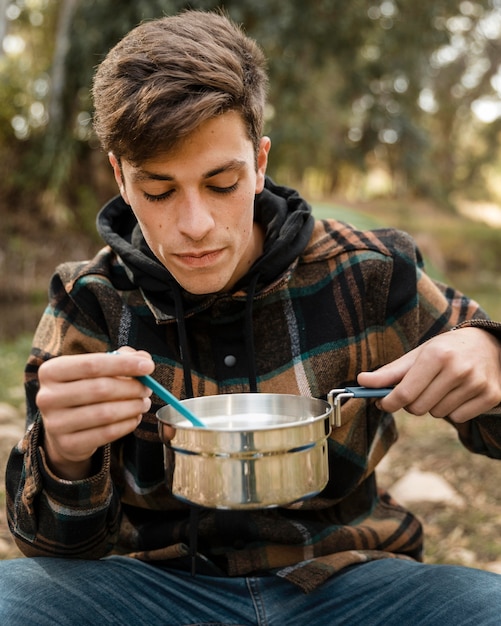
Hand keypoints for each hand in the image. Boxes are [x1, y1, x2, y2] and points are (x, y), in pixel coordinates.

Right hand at [36, 348, 153, 479]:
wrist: (64, 427)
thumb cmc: (84, 389)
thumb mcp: (96, 369)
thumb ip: (120, 358)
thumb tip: (144, 359)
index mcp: (51, 371)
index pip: (92, 364)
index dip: (124, 364)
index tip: (149, 366)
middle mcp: (47, 397)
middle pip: (101, 389)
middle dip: (132, 388)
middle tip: (147, 388)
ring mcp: (55, 423)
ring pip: (106, 413)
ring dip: (133, 407)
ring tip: (144, 403)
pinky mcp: (68, 444)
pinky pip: (107, 433)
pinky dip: (127, 424)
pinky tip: (135, 417)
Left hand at [357, 327, 500, 422]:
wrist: (490, 345)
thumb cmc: (445, 350)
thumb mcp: (418, 354)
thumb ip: (390, 371)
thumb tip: (361, 382)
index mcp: (437, 355)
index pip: (405, 393)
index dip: (389, 402)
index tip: (382, 403)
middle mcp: (458, 369)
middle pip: (419, 408)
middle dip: (411, 403)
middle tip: (417, 389)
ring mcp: (477, 383)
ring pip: (438, 414)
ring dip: (433, 405)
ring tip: (442, 386)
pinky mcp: (491, 396)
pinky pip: (458, 418)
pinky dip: (453, 410)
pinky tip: (458, 393)